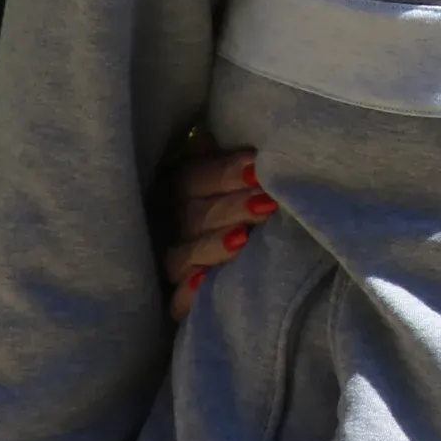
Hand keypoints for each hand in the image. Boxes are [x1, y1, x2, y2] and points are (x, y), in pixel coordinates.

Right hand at [164, 144, 270, 321]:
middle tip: (267, 204)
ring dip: (213, 245)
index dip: (223, 173)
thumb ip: (224, 158)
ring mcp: (178, 264)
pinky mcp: (182, 301)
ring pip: (182, 256)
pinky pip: (177, 301)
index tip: (257, 169)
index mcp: (183, 190)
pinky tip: (202, 282)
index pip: (192, 178)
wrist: (264, 262)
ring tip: (244, 238)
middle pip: (192, 216)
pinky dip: (188, 294)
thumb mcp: (243, 176)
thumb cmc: (253, 200)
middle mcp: (174, 226)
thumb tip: (206, 139)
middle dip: (231, 208)